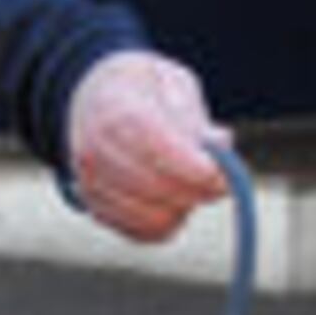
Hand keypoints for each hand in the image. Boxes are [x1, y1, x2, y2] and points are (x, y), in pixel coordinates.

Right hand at [62, 50, 228, 244]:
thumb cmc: (142, 89)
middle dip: (198, 190)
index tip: (224, 173)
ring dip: (185, 206)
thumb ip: (194, 114)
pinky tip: (174, 198)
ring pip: (154, 217)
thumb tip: (220, 143)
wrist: (95, 99)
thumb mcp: (171, 81)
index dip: (196, 167)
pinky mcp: (96, 208)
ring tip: (193, 183)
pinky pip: (144, 233)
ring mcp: (91, 183)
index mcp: (115, 110)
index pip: (157, 148)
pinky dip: (169, 222)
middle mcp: (95, 150)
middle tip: (221, 181)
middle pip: (157, 187)